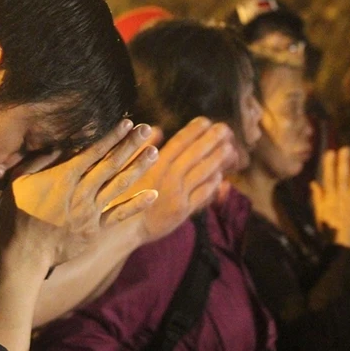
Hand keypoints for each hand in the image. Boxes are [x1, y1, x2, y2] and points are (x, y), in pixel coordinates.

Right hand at [0, 119, 158, 272]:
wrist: (24, 253)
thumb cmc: (16, 214)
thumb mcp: (18, 180)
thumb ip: (39, 160)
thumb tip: (58, 143)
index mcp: (64, 176)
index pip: (93, 151)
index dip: (112, 136)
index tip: (127, 123)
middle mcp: (81, 191)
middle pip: (111, 163)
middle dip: (130, 144)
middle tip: (146, 129)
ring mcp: (90, 211)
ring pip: (119, 184)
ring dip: (138, 167)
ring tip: (154, 151)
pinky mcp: (94, 230)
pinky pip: (119, 215)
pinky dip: (136, 204)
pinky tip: (153, 193)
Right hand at [132, 118, 235, 244]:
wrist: (123, 230)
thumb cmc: (120, 196)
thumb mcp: (125, 168)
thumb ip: (141, 148)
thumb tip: (156, 129)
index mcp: (155, 166)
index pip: (179, 143)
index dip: (193, 130)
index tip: (205, 120)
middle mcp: (169, 179)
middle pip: (195, 155)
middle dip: (211, 140)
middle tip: (225, 128)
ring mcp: (178, 196)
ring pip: (203, 174)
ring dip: (217, 159)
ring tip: (229, 148)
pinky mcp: (183, 212)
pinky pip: (202, 195)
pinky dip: (212, 183)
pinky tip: (220, 175)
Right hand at [310, 147, 349, 251]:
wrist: (342, 242)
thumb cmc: (329, 227)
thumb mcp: (318, 212)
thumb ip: (317, 196)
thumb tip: (313, 182)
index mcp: (329, 197)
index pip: (328, 177)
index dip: (329, 164)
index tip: (330, 152)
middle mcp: (341, 196)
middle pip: (342, 176)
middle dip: (344, 161)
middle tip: (345, 148)